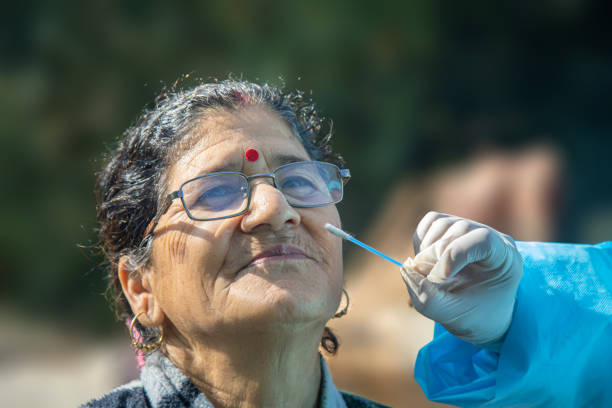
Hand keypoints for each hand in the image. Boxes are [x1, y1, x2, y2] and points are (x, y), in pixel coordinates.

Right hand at [401, 212, 522, 347]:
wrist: (477, 314)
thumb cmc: (474, 315)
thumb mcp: (454, 315)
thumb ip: (428, 298)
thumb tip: (407, 269)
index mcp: (505, 257)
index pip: (483, 239)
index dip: (455, 254)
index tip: (438, 280)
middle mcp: (489, 236)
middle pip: (457, 231)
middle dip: (434, 258)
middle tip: (427, 282)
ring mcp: (468, 228)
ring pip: (440, 224)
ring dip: (425, 251)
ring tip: (427, 275)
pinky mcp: (449, 228)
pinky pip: (428, 223)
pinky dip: (420, 242)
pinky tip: (424, 262)